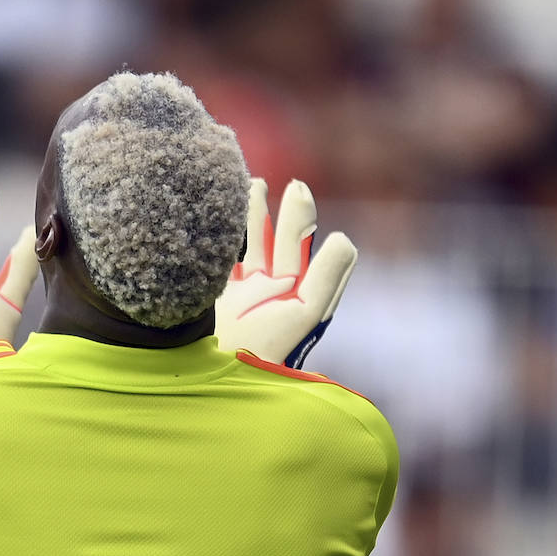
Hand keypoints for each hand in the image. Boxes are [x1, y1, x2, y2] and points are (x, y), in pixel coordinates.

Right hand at [215, 178, 356, 368]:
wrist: (213, 371)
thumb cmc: (264, 347)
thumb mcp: (304, 313)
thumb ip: (328, 276)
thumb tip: (342, 238)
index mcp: (300, 302)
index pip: (315, 261)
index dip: (311, 231)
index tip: (305, 202)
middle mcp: (274, 298)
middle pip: (285, 247)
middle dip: (291, 216)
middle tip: (296, 186)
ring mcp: (243, 295)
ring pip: (254, 247)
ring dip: (256, 216)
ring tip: (257, 184)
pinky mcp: (216, 294)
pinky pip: (225, 256)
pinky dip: (227, 233)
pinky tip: (225, 210)